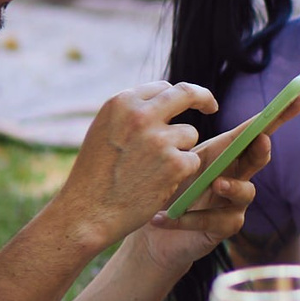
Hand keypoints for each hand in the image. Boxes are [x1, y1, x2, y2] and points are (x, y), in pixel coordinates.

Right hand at [56, 82, 217, 249]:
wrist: (87, 212)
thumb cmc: (95, 175)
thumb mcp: (105, 131)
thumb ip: (132, 114)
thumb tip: (163, 102)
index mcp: (122, 103)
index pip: (162, 88)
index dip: (176, 96)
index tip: (189, 102)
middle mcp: (141, 115)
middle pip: (187, 93)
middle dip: (203, 98)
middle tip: (212, 106)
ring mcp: (159, 139)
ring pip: (189, 134)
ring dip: (180, 150)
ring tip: (152, 170)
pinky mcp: (175, 163)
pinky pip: (192, 160)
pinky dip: (181, 172)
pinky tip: (157, 184)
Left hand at [139, 91, 299, 268]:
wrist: (148, 232)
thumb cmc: (163, 189)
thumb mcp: (168, 161)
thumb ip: (179, 144)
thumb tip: (179, 113)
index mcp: (223, 152)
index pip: (255, 129)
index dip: (281, 114)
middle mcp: (235, 174)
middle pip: (259, 156)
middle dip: (262, 148)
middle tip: (261, 140)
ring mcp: (234, 202)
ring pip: (247, 191)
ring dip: (233, 186)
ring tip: (215, 184)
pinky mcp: (224, 227)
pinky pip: (216, 221)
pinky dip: (187, 218)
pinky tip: (162, 218)